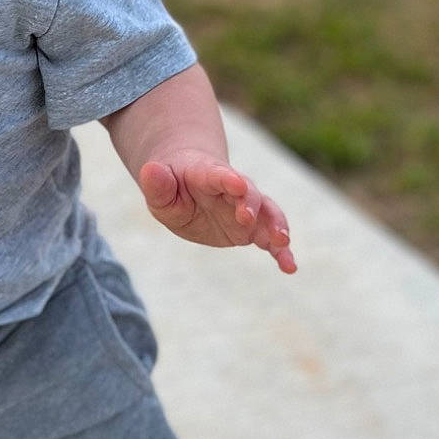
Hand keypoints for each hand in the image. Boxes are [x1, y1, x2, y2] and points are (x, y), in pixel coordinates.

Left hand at [138, 151, 295, 273]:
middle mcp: (234, 189)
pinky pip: (270, 237)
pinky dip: (281, 251)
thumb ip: (157, 184)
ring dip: (276, 225)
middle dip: (250, 204)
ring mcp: (247, 207)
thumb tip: (149, 171)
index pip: (219, 175)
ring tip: (283, 242)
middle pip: (248, 193)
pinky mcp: (253, 228)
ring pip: (267, 213)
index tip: (237, 183)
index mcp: (208, 175)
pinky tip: (289, 267)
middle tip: (247, 218)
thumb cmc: (173, 187)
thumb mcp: (159, 189)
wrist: (192, 187)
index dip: (228, 179)